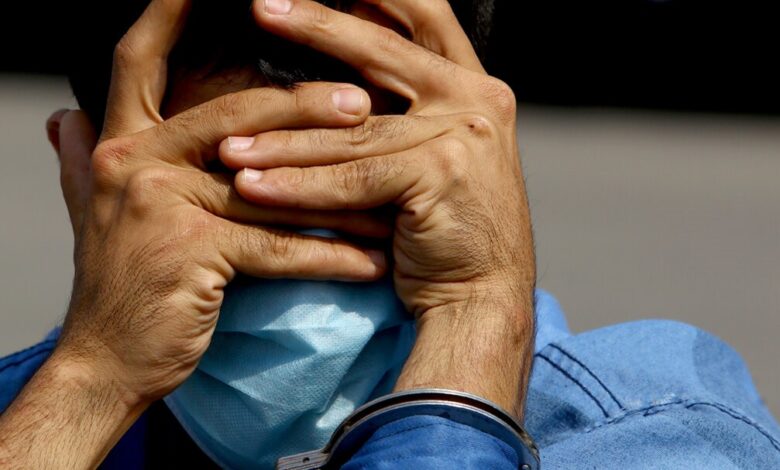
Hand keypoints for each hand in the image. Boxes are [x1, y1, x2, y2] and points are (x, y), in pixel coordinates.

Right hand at [56, 0, 391, 406]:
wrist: (106, 361)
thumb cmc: (120, 285)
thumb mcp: (95, 211)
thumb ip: (84, 161)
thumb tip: (65, 116)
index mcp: (120, 144)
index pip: (139, 57)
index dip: (171, 11)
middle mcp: (133, 162)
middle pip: (234, 115)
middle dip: (303, 107)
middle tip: (365, 104)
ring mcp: (159, 206)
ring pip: (270, 187)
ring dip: (337, 194)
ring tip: (391, 196)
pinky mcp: (191, 253)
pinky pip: (277, 249)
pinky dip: (330, 257)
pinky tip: (371, 263)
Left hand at [220, 0, 535, 412]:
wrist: (484, 296)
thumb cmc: (446, 230)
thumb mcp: (430, 158)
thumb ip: (396, 118)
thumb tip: (329, 86)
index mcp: (475, 86)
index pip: (425, 17)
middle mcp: (477, 98)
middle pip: (383, 51)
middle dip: (317, 26)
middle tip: (260, 8)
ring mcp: (463, 133)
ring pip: (353, 130)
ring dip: (283, 136)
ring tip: (228, 141)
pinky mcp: (439, 172)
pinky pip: (351, 177)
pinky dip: (297, 185)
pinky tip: (251, 186)